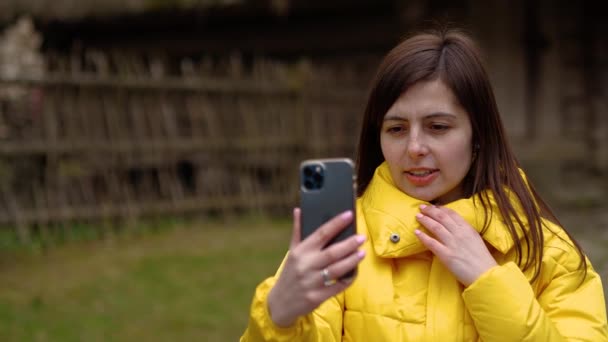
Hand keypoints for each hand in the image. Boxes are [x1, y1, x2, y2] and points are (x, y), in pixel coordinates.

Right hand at [267, 208, 365, 326]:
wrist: (280, 303)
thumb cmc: (290, 273)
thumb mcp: (291, 252)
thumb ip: (297, 231)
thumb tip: (298, 210)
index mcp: (300, 252)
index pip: (321, 234)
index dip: (336, 223)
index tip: (349, 214)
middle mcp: (305, 266)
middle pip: (331, 253)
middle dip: (349, 244)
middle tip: (362, 237)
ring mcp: (311, 282)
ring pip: (336, 270)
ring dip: (351, 261)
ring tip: (362, 253)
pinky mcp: (317, 297)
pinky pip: (337, 287)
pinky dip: (348, 279)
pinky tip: (355, 272)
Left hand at [414, 204, 496, 286]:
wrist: (485, 275)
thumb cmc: (482, 260)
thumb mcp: (476, 240)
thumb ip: (466, 232)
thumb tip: (455, 227)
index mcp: (468, 229)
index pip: (452, 214)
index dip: (441, 209)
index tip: (434, 206)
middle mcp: (459, 233)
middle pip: (442, 217)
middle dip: (430, 211)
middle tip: (421, 207)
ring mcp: (452, 244)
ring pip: (436, 227)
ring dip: (425, 220)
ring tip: (418, 216)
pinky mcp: (446, 255)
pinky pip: (432, 243)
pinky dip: (423, 236)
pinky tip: (416, 232)